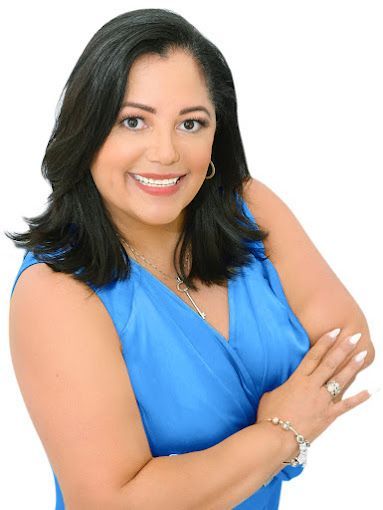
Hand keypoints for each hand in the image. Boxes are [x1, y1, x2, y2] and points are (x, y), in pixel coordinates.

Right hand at [256, 328, 369, 443]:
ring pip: (340, 380)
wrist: (277, 437)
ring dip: (353, 366)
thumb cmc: (269, 416)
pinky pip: (346, 405)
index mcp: (297, 379)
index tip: (334, 331)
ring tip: (363, 355)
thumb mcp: (271, 393)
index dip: (324, 342)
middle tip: (354, 337)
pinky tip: (369, 392)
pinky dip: (358, 398)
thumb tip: (285, 384)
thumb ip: (283, 386)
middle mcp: (312, 387)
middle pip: (330, 363)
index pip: (313, 356)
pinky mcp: (328, 415)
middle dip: (343, 348)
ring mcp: (322, 401)